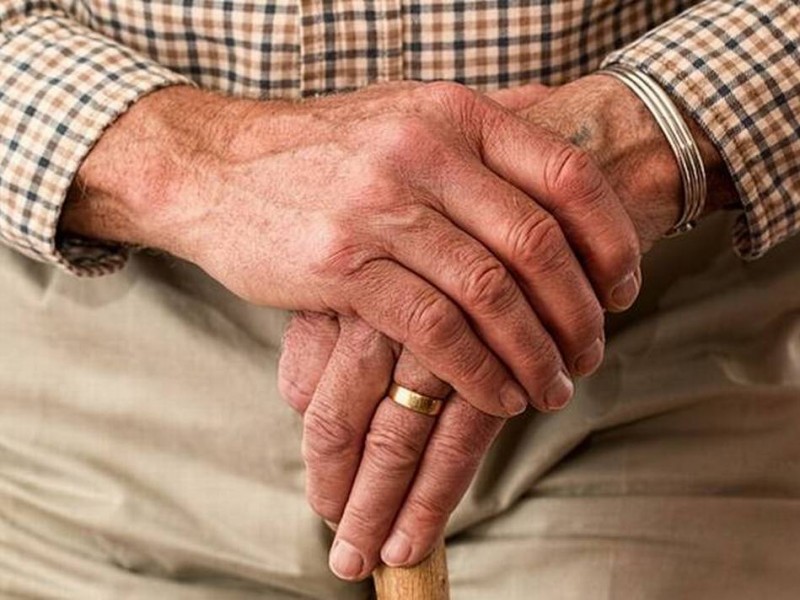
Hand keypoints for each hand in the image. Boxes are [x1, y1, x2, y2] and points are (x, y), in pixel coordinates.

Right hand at [279, 77, 736, 579]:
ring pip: (489, 292)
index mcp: (452, 114)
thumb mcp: (403, 109)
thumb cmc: (321, 151)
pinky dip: (477, 371)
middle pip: (536, 242)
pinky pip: (433, 329)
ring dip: (533, 352)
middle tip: (591, 353)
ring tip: (552, 387)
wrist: (216, 168)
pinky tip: (497, 395)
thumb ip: (480, 116)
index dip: (611, 238)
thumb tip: (557, 109)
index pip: (565, 174)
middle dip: (577, 312)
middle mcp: (423, 152)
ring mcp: (380, 207)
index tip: (624, 289)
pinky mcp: (342, 266)